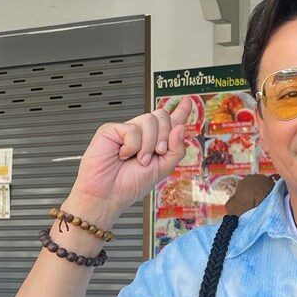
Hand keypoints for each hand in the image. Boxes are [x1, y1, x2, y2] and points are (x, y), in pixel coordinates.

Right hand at [68, 97, 191, 225]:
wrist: (109, 195)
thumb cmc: (130, 185)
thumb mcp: (162, 169)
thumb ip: (176, 149)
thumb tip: (181, 127)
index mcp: (155, 142)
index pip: (170, 122)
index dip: (180, 111)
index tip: (188, 101)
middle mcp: (141, 134)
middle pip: (162, 116)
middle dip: (165, 137)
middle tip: (157, 153)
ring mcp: (126, 130)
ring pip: (150, 120)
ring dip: (148, 145)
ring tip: (138, 159)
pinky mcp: (111, 130)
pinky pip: (133, 129)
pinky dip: (132, 146)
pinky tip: (122, 155)